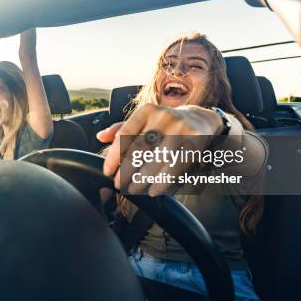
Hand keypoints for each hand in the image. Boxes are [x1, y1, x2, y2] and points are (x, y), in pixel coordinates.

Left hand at [98, 104, 227, 195]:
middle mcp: (163, 117)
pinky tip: (153, 190)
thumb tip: (100, 137)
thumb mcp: (143, 120)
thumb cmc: (164, 124)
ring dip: (142, 179)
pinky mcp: (195, 141)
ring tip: (133, 189)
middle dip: (125, 170)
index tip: (107, 171)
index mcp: (146, 111)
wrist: (200, 119)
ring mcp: (180, 129)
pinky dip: (162, 182)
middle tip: (118, 184)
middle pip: (139, 149)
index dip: (114, 155)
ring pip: (157, 160)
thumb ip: (121, 128)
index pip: (125, 134)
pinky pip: (175, 167)